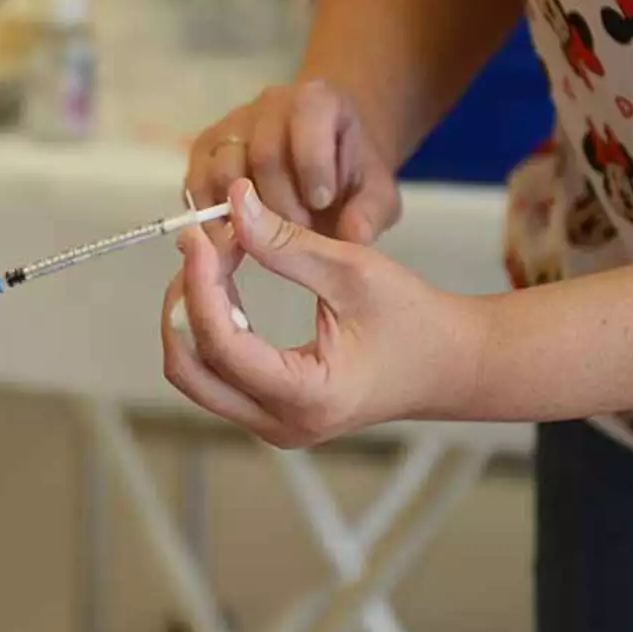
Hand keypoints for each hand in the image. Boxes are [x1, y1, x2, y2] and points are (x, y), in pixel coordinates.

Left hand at [162, 180, 486, 447]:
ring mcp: (272, 427)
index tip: (198, 236)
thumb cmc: (415, 319)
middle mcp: (282, 425)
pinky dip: (209, 329)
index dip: (199, 285)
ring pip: (196, 375)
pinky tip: (223, 286)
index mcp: (307, 397)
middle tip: (199, 248)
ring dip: (191, 316)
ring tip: (212, 261)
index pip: (222, 345)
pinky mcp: (269, 414)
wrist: (450, 365)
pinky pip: (216, 375)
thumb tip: (233, 204)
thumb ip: (286, 242)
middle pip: (190, 371)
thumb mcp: (354, 270)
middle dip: (182, 304)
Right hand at [186, 81, 400, 243]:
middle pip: (263, 155)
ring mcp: (232, 127)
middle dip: (281, 206)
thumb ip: (372, 212)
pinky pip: (196, 184)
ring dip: (244, 216)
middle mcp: (269, 104)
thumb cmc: (350, 178)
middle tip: (299, 236)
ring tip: (267, 242)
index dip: (313, 167)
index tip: (323, 203)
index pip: (307, 121)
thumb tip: (355, 235)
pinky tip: (233, 241)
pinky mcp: (206, 151)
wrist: (324, 162)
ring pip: (224, 171)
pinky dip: (210, 218)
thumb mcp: (376, 195)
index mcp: (316, 100)